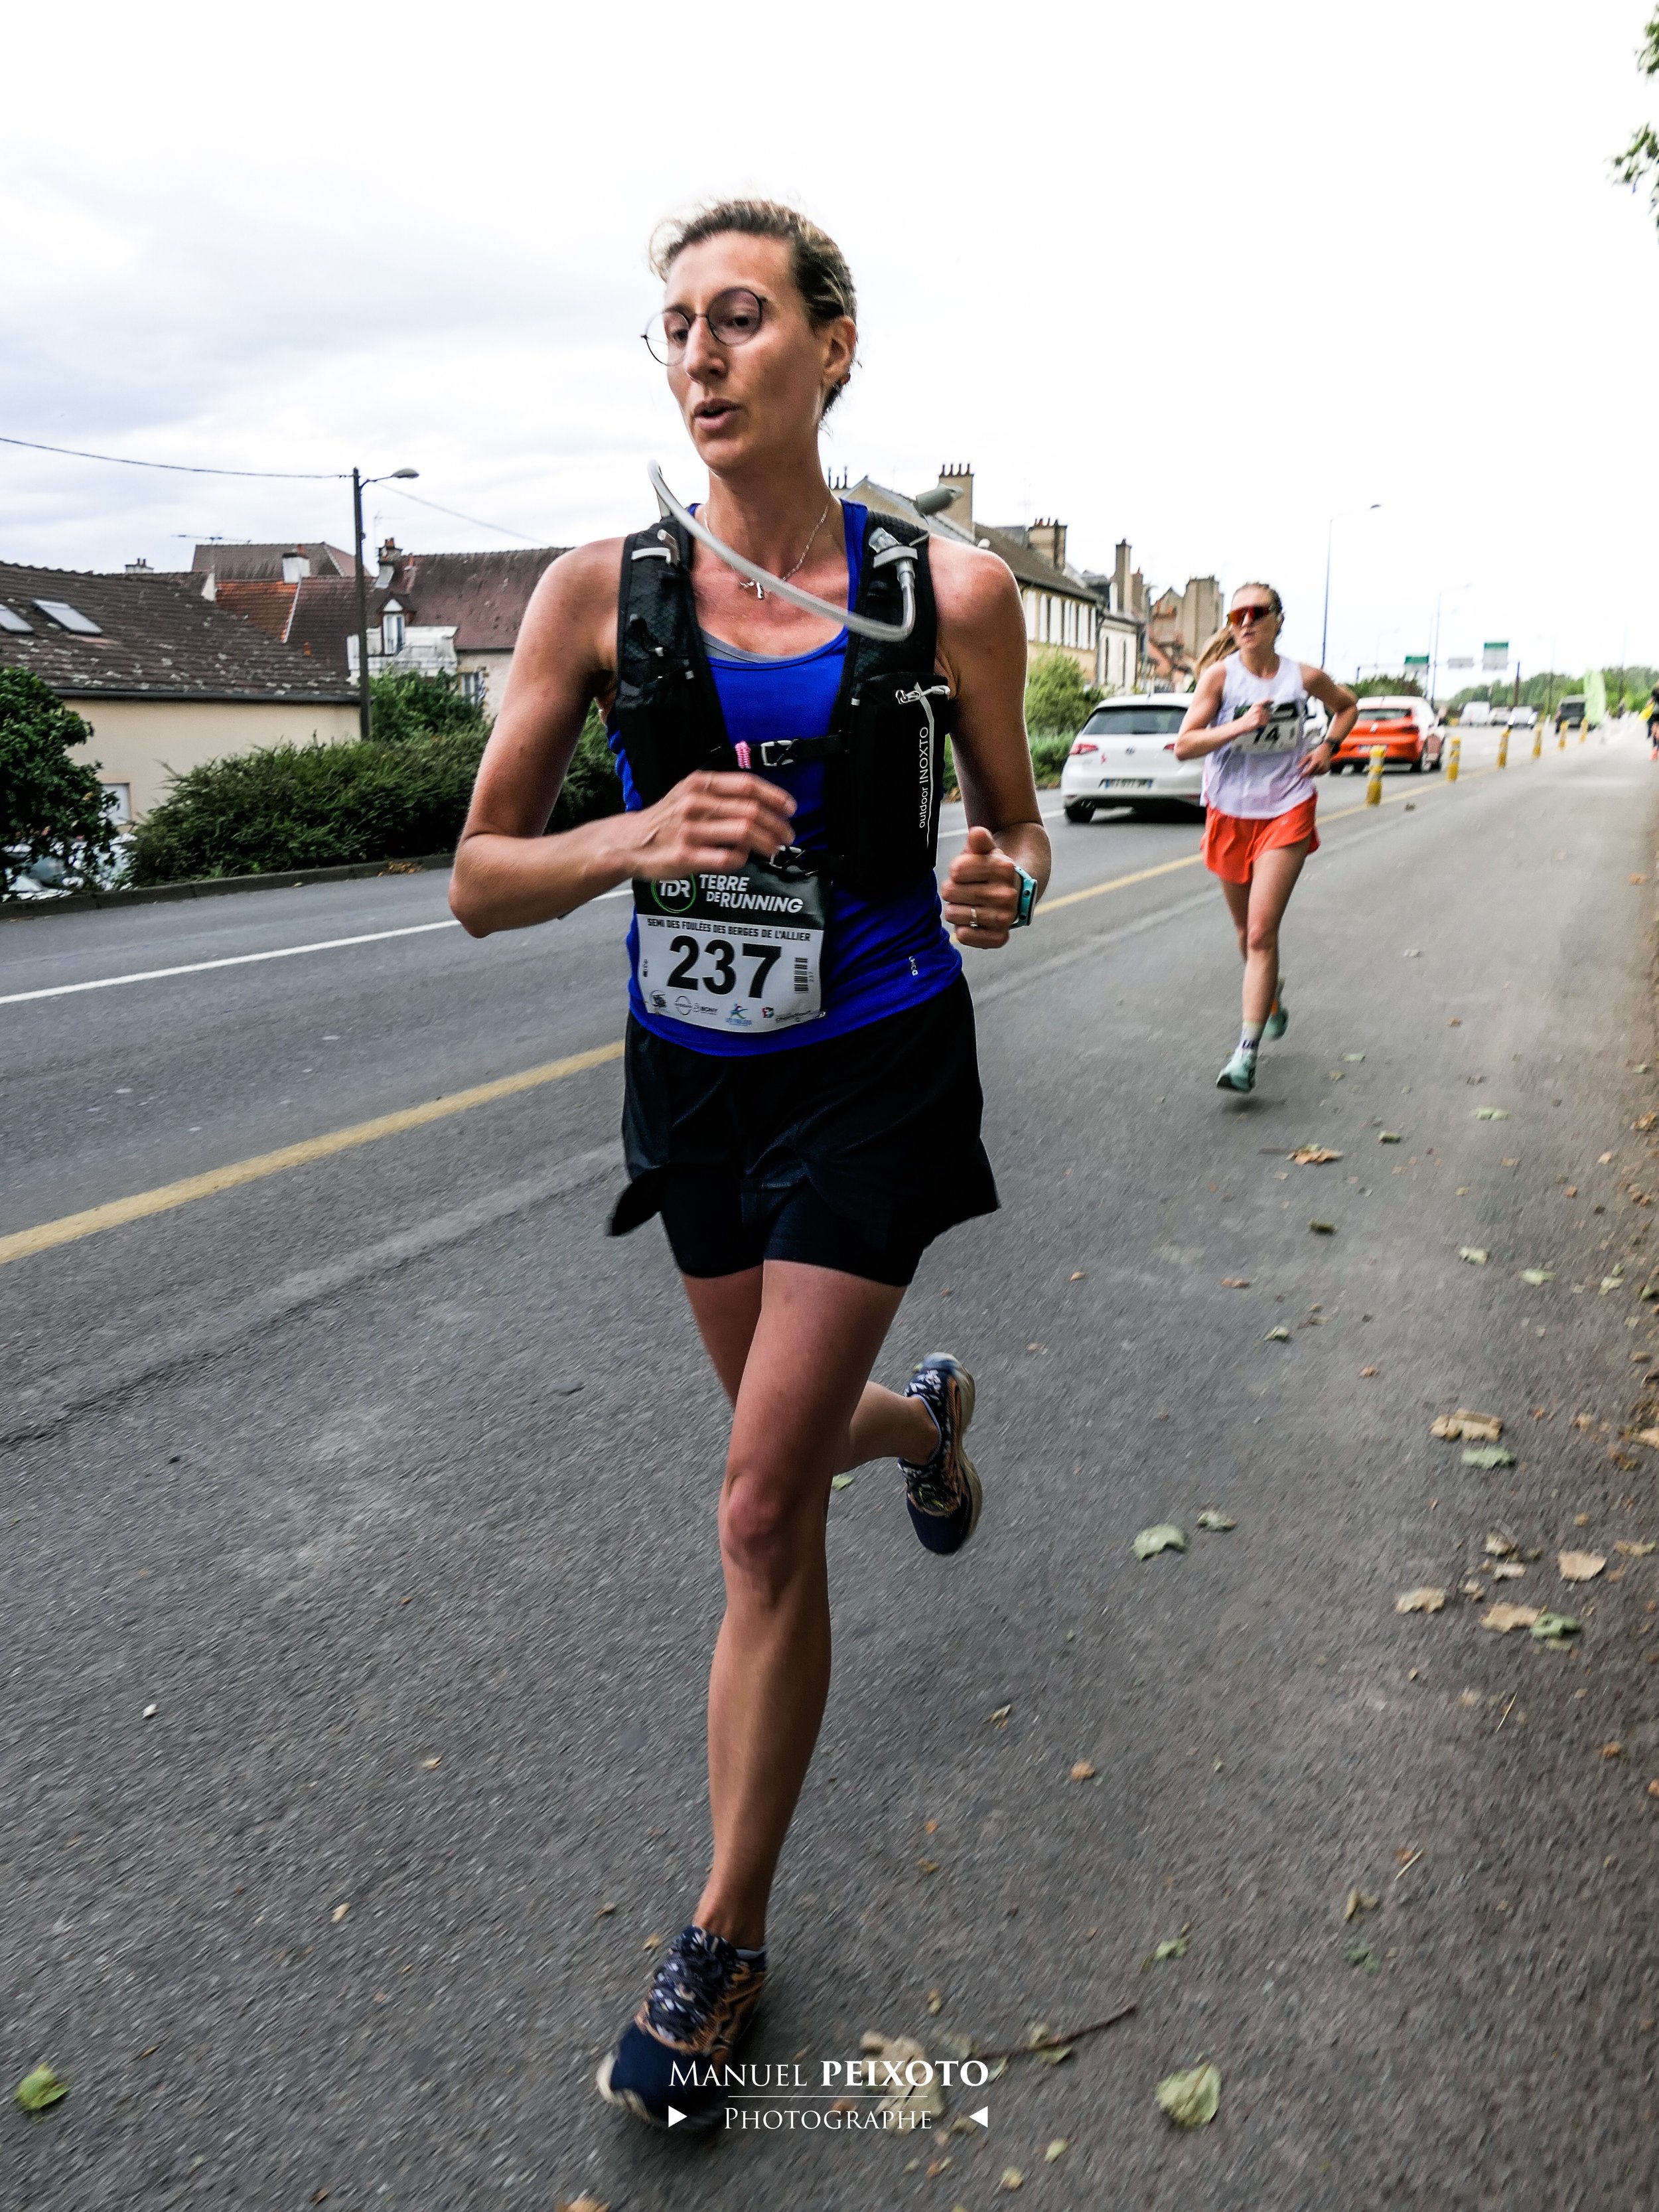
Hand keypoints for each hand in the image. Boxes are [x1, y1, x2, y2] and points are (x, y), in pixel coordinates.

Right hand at [625, 770, 795, 878]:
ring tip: (775, 848)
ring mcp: (690, 831)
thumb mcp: (688, 794)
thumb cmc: (666, 819)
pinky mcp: (686, 856)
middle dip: (776, 824)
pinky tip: (743, 858)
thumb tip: (762, 805)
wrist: (630, 842)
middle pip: (751, 810)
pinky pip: (727, 858)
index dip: (774, 796)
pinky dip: (742, 858)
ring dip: (767, 842)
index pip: (747, 785)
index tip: (789, 808)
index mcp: (699, 785)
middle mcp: (695, 804)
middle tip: (787, 835)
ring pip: (744, 833)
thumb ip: (721, 795)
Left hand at [941, 826, 1020, 946]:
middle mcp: (1007, 894)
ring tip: (969, 904)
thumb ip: (980, 840)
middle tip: (966, 889)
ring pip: (952, 914)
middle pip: (949, 891)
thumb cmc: (992, 869)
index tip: (966, 872)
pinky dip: (963, 928)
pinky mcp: (999, 937)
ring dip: (955, 908)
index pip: (955, 870)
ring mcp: (1004, 917)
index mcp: (1004, 868)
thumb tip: (976, 833)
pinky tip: (972, 920)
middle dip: (953, 889)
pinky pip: (964, 935)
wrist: (1015, 892)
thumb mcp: (987, 851)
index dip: (956, 870)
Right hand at [1237, 702, 1270, 735]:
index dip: (1270, 700)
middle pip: (1268, 710)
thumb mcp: (1252, 709)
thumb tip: (1268, 705)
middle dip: (1267, 713)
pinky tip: (1260, 723)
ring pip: (1268, 716)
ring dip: (1266, 719)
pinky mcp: (1259, 722)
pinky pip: (1266, 722)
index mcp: (1255, 705)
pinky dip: (1264, 723)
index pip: (1266, 700)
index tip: (1272, 701)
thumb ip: (1260, 706)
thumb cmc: (1246, 718)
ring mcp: (1258, 716)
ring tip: (1259, 720)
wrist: (1240, 725)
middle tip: (1261, 716)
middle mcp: (1257, 709)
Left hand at [1299, 739, 1336, 780]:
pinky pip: (1320, 774)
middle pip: (1312, 774)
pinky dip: (1316, 773)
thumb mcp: (1309, 755)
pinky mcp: (1326, 770)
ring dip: (1312, 774)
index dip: (1304, 774)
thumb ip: (1303, 762)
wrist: (1326, 749)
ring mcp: (1324, 768)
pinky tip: (1316, 768)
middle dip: (1307, 774)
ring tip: (1311, 768)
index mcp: (1316, 761)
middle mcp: (1321, 765)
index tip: (1300, 775)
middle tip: (1304, 773)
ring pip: (1316, 775)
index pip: (1309, 771)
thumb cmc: (1317, 752)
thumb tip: (1298, 767)